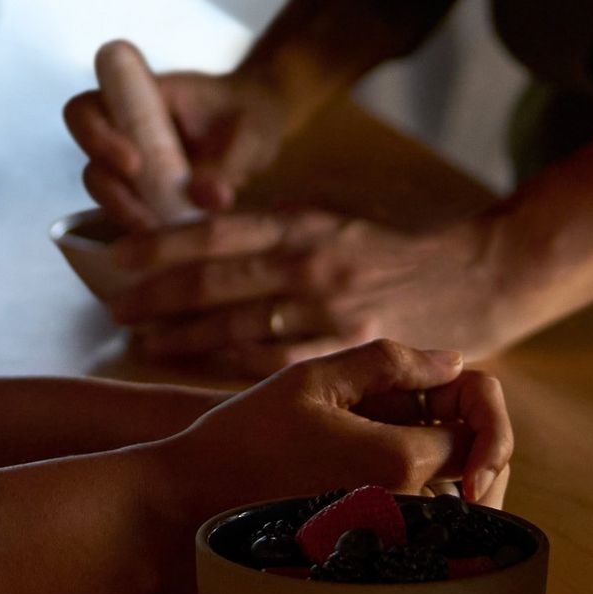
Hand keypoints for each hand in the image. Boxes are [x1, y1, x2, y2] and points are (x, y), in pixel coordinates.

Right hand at [64, 41, 293, 227]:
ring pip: (104, 190)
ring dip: (126, 214)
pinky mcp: (143, 195)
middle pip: (87, 155)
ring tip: (164, 235)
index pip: (88, 109)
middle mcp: (124, 129)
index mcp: (139, 97)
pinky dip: (142, 231)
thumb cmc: (252, 114)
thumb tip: (207, 199)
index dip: (95, 135)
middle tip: (147, 215)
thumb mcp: (252, 131)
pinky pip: (127, 215)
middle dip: (109, 187)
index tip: (134, 163)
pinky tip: (169, 249)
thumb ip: (230, 160)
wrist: (260, 129)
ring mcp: (130, 165)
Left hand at [113, 207, 506, 373]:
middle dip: (158, 298)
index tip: (119, 257)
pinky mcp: (349, 352)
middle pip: (215, 283)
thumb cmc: (391, 252)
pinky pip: (278, 363)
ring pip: (238, 328)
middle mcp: (309, 265)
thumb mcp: (330, 223)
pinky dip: (232, 366)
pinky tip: (200, 370)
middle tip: (115, 309)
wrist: (476, 278)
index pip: (215, 232)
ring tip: (142, 343)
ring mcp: (329, 313)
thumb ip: (273, 235)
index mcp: (300, 224)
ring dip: (184, 338)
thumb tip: (204, 242)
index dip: (161, 245)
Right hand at [144, 339, 513, 593]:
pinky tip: (372, 478)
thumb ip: (387, 363)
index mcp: (399, 461)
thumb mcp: (312, 380)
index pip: (477, 430)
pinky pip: (427, 538)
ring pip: (460, 514)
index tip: (424, 387)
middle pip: (481, 478)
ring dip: (445, 473)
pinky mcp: (377, 573)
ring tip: (387, 438)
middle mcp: (408, 515)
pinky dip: (421, 505)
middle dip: (465, 438)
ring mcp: (393, 551)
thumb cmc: (244, 438)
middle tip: (410, 408)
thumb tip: (453, 360)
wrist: (189, 510)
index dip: (461, 400)